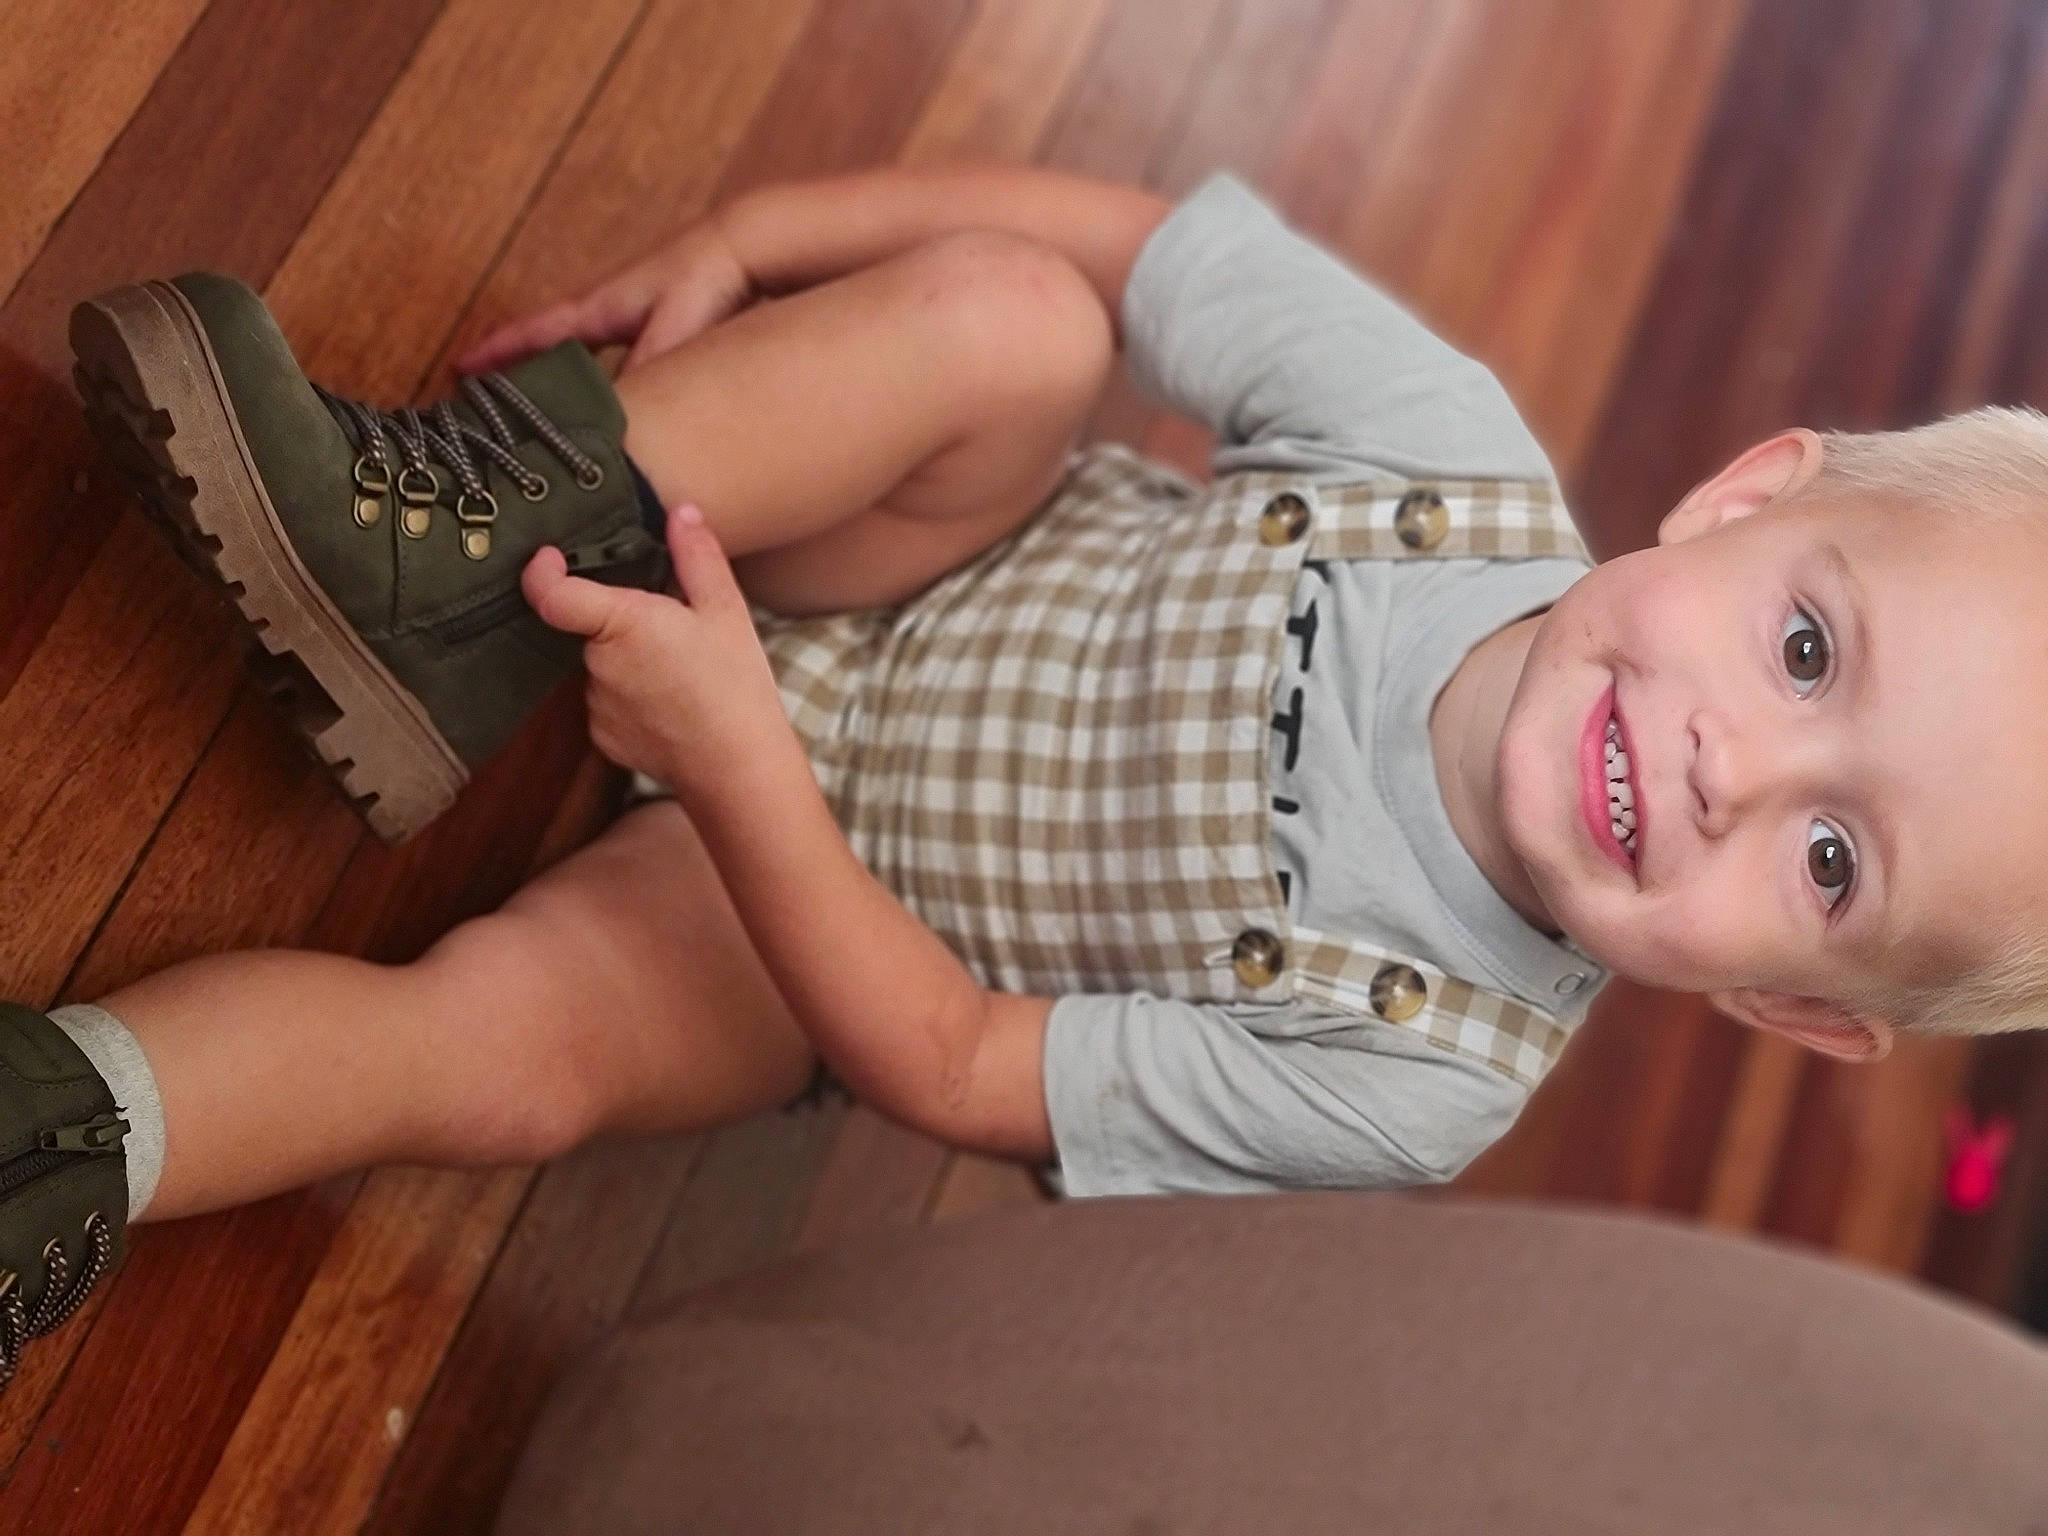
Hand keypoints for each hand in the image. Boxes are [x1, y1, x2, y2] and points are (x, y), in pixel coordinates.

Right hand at [461, 220, 753, 373]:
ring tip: (531, 397)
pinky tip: (603, 390)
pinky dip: (593, 367)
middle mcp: (605, 307)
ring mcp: (626, 311)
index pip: (536, 331)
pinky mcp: (652, 317)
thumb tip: (616, 411)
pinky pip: (608, 348)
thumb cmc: (703, 282)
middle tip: (484, 393)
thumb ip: (645, 367)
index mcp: (599, 309)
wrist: (739, 247)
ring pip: (576, 345)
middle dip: (514, 362)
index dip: (498, 350)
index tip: (459, 367)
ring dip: (551, 367)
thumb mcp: (671, 328)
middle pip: (547, 339)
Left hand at [522, 504, 789, 794]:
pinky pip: (609, 705)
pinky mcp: (604, 738)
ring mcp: (597, 705)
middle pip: (591, 628)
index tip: (551, 558)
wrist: (738, 768)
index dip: (542, 571)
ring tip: (682, 675)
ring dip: (629, 663)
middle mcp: (598, 664)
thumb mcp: (727, 612)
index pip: (553, 594)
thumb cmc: (735, 685)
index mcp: (622, 623)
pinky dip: (633, 700)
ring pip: (603, 668)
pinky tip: (673, 707)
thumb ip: (698, 557)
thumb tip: (682, 512)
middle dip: (622, 623)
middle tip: (674, 631)